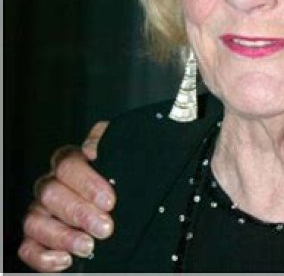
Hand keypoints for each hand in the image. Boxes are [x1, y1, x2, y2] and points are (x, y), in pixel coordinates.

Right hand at [18, 121, 114, 271]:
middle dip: (79, 212)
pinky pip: (28, 248)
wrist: (134, 214)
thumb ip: (111, 143)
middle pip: (50, 192)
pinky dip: (43, 257)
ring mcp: (42, 213)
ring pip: (35, 221)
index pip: (66, 163)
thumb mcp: (127, 159)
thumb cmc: (128, 183)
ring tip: (88, 246)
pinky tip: (66, 260)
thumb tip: (92, 147)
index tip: (109, 201)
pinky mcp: (38, 239)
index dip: (85, 181)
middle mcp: (53, 186)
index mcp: (73, 164)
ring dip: (62, 236)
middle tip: (105, 227)